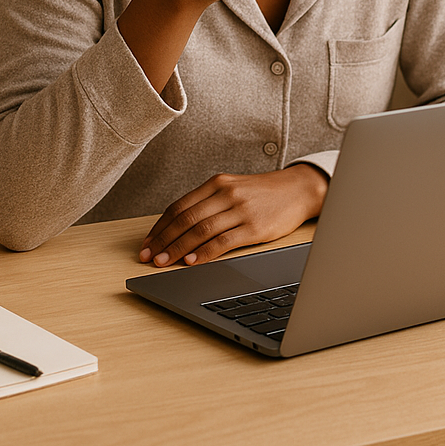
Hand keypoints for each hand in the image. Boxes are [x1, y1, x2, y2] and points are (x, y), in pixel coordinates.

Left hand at [138, 164, 328, 266]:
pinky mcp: (254, 227)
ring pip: (200, 230)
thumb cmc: (261, 193)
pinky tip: (192, 261)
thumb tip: (177, 228)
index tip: (147, 243)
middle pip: (186, 219)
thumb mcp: (232, 189)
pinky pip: (223, 242)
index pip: (179, 206)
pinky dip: (204, 253)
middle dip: (163, 240)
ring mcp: (240, 210)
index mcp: (217, 183)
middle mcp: (226, 193)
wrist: (297, 189)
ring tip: (164, 263)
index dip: (160, 227)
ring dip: (178, 249)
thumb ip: (208, 203)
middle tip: (149, 257)